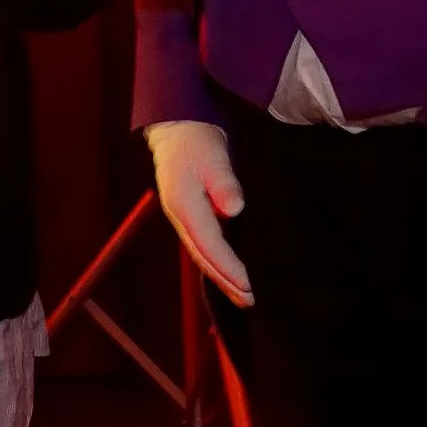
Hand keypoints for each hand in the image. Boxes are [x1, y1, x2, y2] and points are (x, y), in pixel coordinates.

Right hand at [148, 119, 254, 306]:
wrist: (176, 125)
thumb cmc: (196, 138)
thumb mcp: (213, 154)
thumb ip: (223, 182)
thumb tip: (234, 210)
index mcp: (183, 204)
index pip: (209, 244)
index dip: (228, 267)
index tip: (249, 285)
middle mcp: (179, 215)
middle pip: (202, 256)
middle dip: (225, 281)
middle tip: (249, 301)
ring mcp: (181, 215)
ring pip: (201, 253)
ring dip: (220, 276)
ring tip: (242, 296)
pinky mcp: (188, 212)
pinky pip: (202, 245)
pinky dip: (216, 262)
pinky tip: (227, 271)